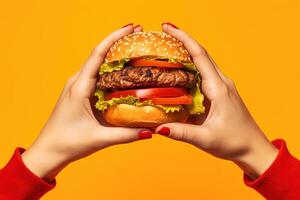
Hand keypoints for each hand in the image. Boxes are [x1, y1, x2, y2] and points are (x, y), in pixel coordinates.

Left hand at [21, 24, 151, 180]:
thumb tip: (151, 130)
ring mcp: (77, 86)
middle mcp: (77, 82)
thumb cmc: (68, 143)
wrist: (48, 151)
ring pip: (98, 64)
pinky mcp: (80, 93)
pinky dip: (110, 69)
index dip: (114, 38)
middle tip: (139, 35)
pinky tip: (123, 71)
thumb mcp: (99, 139)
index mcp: (79, 87)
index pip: (98, 55)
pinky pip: (97, 75)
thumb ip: (126, 135)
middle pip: (99, 55)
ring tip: (134, 49)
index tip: (131, 28)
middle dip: (119, 42)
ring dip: (114, 55)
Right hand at [156, 24, 277, 178]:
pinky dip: (189, 69)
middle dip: (182, 41)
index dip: (184, 39)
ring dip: (185, 53)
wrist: (252, 148)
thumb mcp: (206, 139)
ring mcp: (221, 87)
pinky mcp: (218, 93)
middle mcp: (221, 83)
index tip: (168, 28)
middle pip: (200, 55)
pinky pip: (202, 76)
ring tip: (166, 49)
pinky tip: (177, 71)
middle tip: (162, 34)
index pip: (200, 56)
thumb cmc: (234, 142)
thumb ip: (181, 132)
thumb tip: (157, 127)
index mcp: (218, 89)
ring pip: (202, 64)